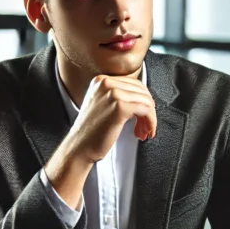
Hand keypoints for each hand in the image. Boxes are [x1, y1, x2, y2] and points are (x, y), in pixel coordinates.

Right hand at [45, 75, 157, 206]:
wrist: (79, 147)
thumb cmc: (91, 132)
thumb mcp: (101, 104)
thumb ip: (117, 96)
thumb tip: (143, 98)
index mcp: (101, 80)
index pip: (133, 84)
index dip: (143, 101)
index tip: (143, 115)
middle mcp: (106, 83)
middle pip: (142, 91)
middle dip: (148, 110)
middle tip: (146, 126)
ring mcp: (113, 94)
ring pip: (147, 101)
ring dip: (150, 119)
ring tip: (144, 131)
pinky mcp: (120, 107)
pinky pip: (147, 110)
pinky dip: (151, 122)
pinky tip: (144, 133)